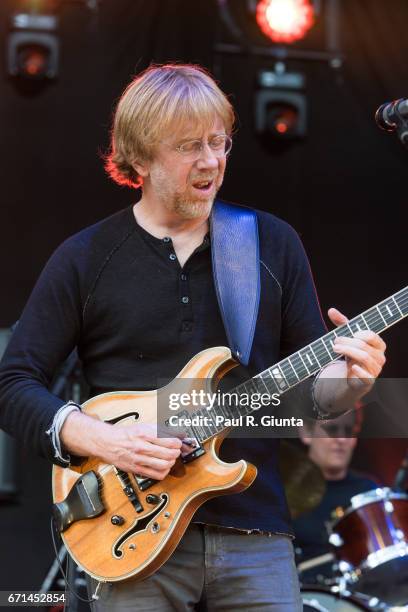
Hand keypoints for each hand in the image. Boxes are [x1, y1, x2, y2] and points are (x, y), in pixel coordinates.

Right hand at [61, 412, 187, 478]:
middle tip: (176, 450)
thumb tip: (178, 434)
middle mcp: (142, 447)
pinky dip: (165, 472)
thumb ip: (161, 430)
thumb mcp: (144, 426)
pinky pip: (156, 475)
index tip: (179, 441)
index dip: (178, 442)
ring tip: (171, 458)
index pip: (170, 440)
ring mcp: (140, 459)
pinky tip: (164, 467)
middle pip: (169, 453)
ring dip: (172, 462)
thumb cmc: (127, 434)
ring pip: (165, 465)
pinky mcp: (137, 469)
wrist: (108, 443)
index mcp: (145, 433)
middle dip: (177, 452)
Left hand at [328, 307, 385, 391]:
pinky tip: (352, 367)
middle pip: (364, 346)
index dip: (360, 334)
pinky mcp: (369, 380)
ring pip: (364, 357)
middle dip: (347, 342)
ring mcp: (376, 369)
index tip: (350, 333)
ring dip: (348, 351)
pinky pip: (368, 376)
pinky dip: (360, 371)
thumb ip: (342, 324)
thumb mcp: (348, 338)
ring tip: (335, 348)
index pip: (372, 336)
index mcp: (378, 345)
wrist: (352, 376)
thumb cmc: (352, 353)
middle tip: (335, 341)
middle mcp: (380, 357)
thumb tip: (331, 310)